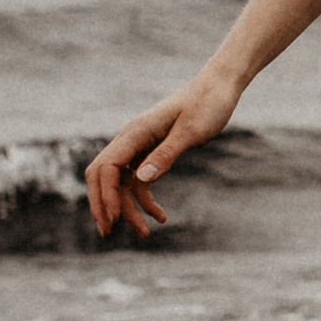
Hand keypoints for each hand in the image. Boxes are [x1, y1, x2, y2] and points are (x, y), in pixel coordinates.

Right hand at [85, 68, 239, 239]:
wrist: (218, 87)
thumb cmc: (207, 105)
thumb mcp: (191, 132)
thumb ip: (166, 154)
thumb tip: (141, 179)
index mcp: (136, 132)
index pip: (106, 167)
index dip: (105, 195)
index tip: (116, 219)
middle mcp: (131, 139)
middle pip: (102, 175)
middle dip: (102, 204)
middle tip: (108, 232)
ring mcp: (139, 145)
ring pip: (120, 182)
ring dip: (127, 208)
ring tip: (144, 234)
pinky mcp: (151, 151)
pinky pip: (138, 180)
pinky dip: (144, 200)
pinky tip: (160, 217)